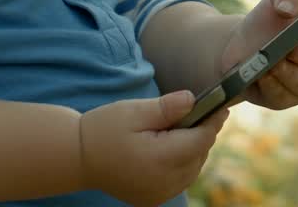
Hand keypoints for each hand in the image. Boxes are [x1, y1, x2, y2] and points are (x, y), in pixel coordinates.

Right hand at [77, 91, 227, 206]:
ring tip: (186, 128)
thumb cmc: (104, 129)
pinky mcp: (153, 199)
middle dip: (203, 133)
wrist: (76, 157)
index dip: (213, 121)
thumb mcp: (134, 111)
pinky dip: (183, 163)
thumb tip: (193, 100)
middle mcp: (164, 182)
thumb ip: (166, 107)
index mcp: (160, 159)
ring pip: (193, 169)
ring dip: (194, 149)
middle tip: (201, 112)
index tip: (221, 104)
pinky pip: (180, 180)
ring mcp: (159, 194)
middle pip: (199, 154)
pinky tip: (173, 148)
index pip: (201, 139)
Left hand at [219, 0, 297, 110]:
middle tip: (293, 49)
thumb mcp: (274, 2)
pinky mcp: (282, 99)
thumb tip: (290, 10)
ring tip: (273, 64)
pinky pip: (280, 95)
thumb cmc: (265, 23)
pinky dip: (271, 86)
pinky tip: (261, 76)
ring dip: (286, 73)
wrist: (238, 47)